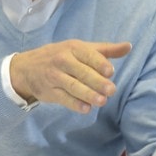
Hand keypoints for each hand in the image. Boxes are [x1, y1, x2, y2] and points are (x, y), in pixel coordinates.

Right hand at [10, 40, 131, 113]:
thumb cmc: (61, 56)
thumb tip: (128, 46)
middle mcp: (63, 60)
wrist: (27, 67)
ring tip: (102, 102)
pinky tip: (86, 109)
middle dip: (96, 81)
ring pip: (73, 86)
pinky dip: (74, 104)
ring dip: (88, 94)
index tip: (110, 71)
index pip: (87, 55)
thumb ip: (105, 50)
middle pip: (82, 72)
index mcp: (73, 48)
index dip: (99, 63)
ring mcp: (55, 76)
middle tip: (111, 90)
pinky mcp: (50, 92)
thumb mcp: (80, 49)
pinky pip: (63, 98)